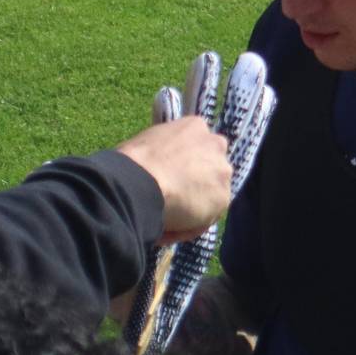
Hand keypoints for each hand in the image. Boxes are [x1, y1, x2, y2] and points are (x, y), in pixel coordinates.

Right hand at [114, 116, 232, 241]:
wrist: (138, 183)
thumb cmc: (132, 162)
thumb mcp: (149, 144)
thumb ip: (165, 153)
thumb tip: (162, 168)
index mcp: (195, 126)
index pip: (197, 148)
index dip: (184, 166)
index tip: (168, 178)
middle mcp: (216, 144)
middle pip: (209, 169)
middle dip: (194, 184)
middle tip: (170, 199)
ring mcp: (222, 171)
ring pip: (208, 195)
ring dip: (190, 208)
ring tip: (164, 219)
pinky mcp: (223, 198)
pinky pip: (204, 218)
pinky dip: (187, 227)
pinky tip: (167, 229)